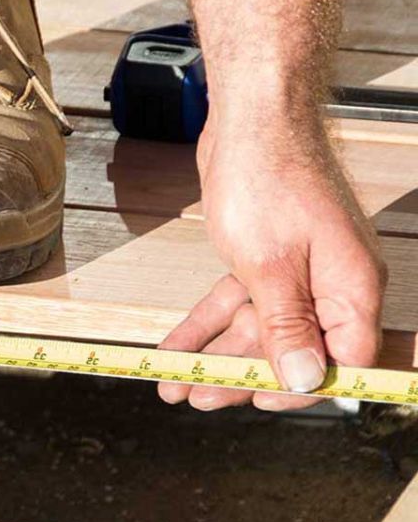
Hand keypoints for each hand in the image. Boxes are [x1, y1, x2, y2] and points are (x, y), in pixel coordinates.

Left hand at [158, 116, 385, 410]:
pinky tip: (174, 347)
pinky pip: (240, 302)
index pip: (340, 361)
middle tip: (195, 397)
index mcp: (350, 290)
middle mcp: (332, 285)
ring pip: (257, 328)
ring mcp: (300, 272)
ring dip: (214, 355)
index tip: (258, 403)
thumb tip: (307, 378)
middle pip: (289, 349)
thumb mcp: (269, 267)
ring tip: (171, 384)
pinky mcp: (270, 260)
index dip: (299, 387)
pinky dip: (207, 323)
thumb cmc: (267, 180)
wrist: (252, 118)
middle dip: (239, 376)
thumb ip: (286, 327)